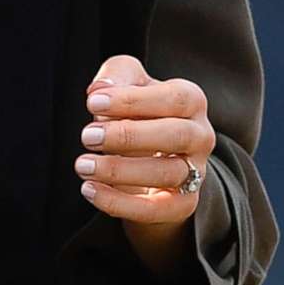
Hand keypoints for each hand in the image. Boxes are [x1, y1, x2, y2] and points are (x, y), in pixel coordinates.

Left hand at [76, 54, 214, 255]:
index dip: (133, 100)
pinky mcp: (182, 204)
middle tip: (87, 136)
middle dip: (128, 136)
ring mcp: (196, 173)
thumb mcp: (128, 81)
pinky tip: (89, 189)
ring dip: (119, 171)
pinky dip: (120, 203)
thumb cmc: (136, 108)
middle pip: (177, 135)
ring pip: (167, 174)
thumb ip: (117, 74)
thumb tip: (100, 90)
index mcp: (191, 101)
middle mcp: (201, 136)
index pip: (173, 98)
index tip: (92, 102)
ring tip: (82, 165)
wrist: (149, 154)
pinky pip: (156, 209)